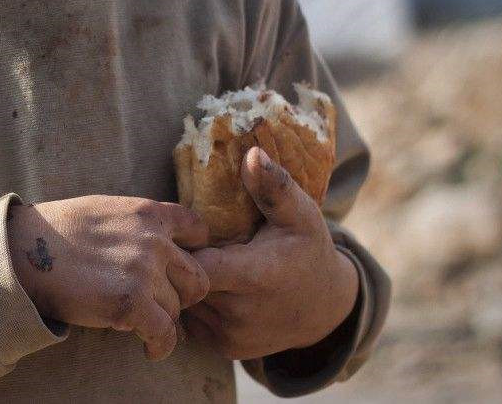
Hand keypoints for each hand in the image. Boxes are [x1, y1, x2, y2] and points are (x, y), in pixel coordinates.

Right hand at [7, 196, 211, 360]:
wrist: (22, 249)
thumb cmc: (53, 231)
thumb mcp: (103, 210)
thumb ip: (135, 224)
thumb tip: (152, 243)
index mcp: (147, 212)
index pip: (197, 230)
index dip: (193, 252)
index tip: (178, 270)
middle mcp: (153, 239)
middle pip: (196, 276)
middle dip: (182, 294)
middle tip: (162, 305)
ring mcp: (144, 270)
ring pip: (176, 308)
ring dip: (162, 320)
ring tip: (144, 326)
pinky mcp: (130, 302)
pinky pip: (164, 333)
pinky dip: (160, 346)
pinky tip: (149, 350)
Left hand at [184, 148, 358, 360]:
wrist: (325, 307)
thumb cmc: (307, 251)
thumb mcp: (299, 214)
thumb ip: (273, 187)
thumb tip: (252, 153)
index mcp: (254, 277)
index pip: (194, 264)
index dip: (181, 245)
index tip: (185, 229)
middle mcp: (239, 314)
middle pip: (182, 283)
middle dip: (176, 261)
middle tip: (176, 240)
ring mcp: (229, 336)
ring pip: (182, 303)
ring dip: (181, 282)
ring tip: (188, 259)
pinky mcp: (223, 349)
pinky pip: (190, 321)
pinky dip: (191, 302)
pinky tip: (200, 282)